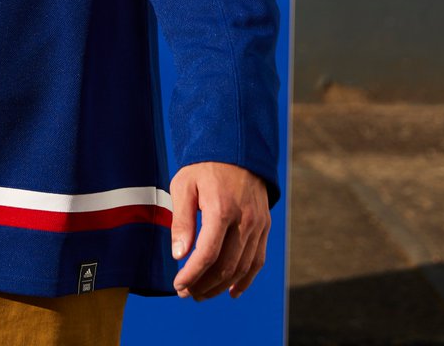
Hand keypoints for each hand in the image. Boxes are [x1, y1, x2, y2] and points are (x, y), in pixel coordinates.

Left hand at [169, 161, 269, 300]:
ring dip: (221, 286)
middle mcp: (245, 221)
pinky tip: (232, 292)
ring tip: (201, 294)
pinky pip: (258, 261)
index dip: (192, 274)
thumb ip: (181, 221)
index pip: (208, 254)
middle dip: (204, 284)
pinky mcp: (265, 227)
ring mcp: (258, 226)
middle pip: (226, 266)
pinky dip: (246, 280)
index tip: (178, 285)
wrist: (236, 150)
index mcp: (222, 210)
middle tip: (186, 293)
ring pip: (242, 268)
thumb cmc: (204, 168)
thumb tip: (179, 255)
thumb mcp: (184, 186)